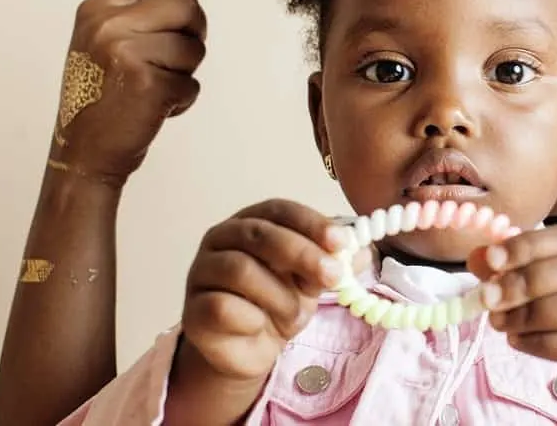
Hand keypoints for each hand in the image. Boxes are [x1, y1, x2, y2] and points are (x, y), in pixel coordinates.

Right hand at [52, 0, 214, 183]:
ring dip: (186, 72)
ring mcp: (126, 50)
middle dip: (193, 33)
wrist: (83, 153)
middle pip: (188, 5)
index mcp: (98, 8)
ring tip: (153, 87)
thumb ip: (137, 8)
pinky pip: (193, 82)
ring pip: (195, 46)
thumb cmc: (99, 97)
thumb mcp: (105, 43)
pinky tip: (155, 109)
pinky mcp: (147, 81)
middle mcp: (108, 22)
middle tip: (170, 60)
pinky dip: (183, 100)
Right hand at [179, 201, 348, 382]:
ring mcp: (202, 272)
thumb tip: (363, 251)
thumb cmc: (279, 301)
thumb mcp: (313, 279)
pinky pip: (223, 307)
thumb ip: (333, 261)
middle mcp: (221, 238)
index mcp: (252, 220)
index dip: (311, 222)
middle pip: (260, 234)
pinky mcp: (192, 310)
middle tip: (334, 275)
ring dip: (279, 294)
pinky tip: (260, 325)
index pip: (280, 210)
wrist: (250, 348)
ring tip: (295, 314)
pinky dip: (252, 318)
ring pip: (241, 270)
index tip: (342, 241)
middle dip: (303, 254)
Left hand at [468, 224, 556, 410]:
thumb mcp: (554, 283)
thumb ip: (517, 266)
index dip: (527, 246)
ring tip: (498, 321)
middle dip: (523, 282)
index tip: (491, 260)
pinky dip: (539, 343)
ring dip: (528, 315)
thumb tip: (478, 257)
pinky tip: (516, 341)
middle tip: (487, 296)